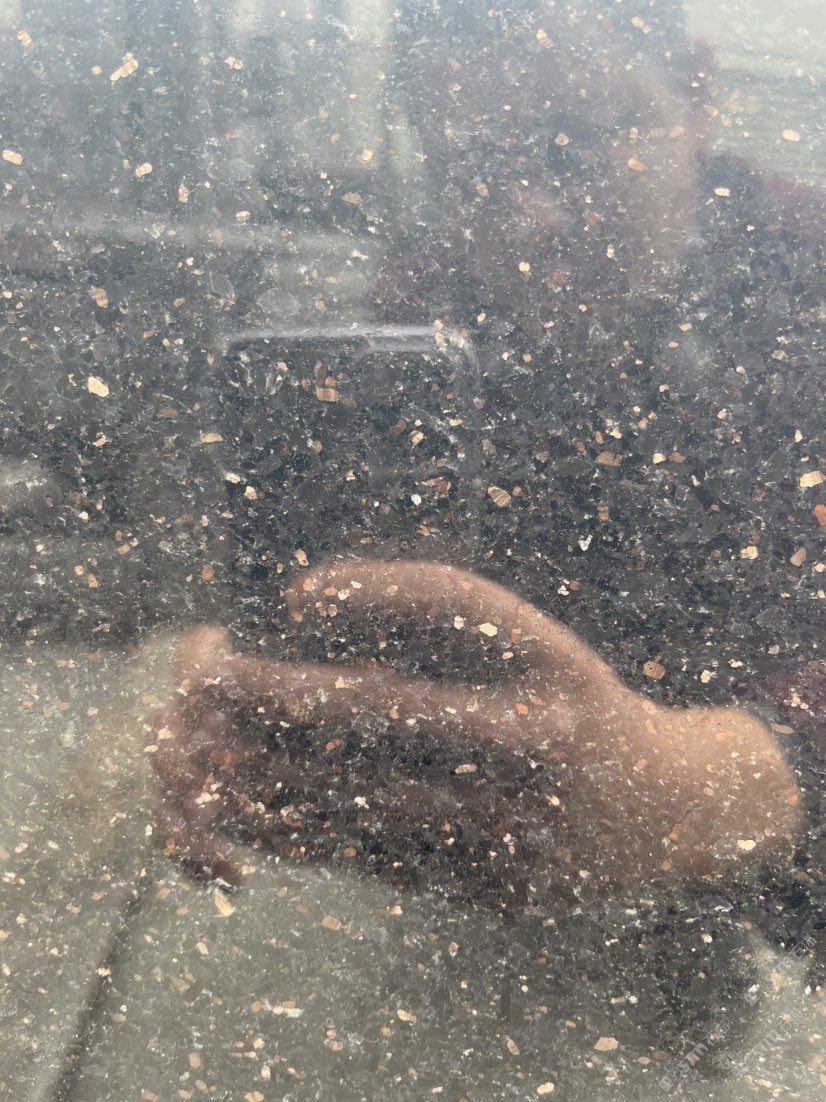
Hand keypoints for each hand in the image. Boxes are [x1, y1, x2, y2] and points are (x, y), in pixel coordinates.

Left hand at [149, 560, 802, 905]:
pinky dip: (300, 835)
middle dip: (263, 719)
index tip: (229, 655)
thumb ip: (428, 602)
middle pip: (353, 763)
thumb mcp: (530, 636)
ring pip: (348, 824)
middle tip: (198, 688)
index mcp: (524, 723)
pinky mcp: (474, 896)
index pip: (384, 699)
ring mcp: (489, 856)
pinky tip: (253, 807)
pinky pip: (369, 868)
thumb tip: (303, 599)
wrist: (660, 817)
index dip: (296, 679)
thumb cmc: (575, 700)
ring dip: (264, 785)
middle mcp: (505, 800)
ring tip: (200, 750)